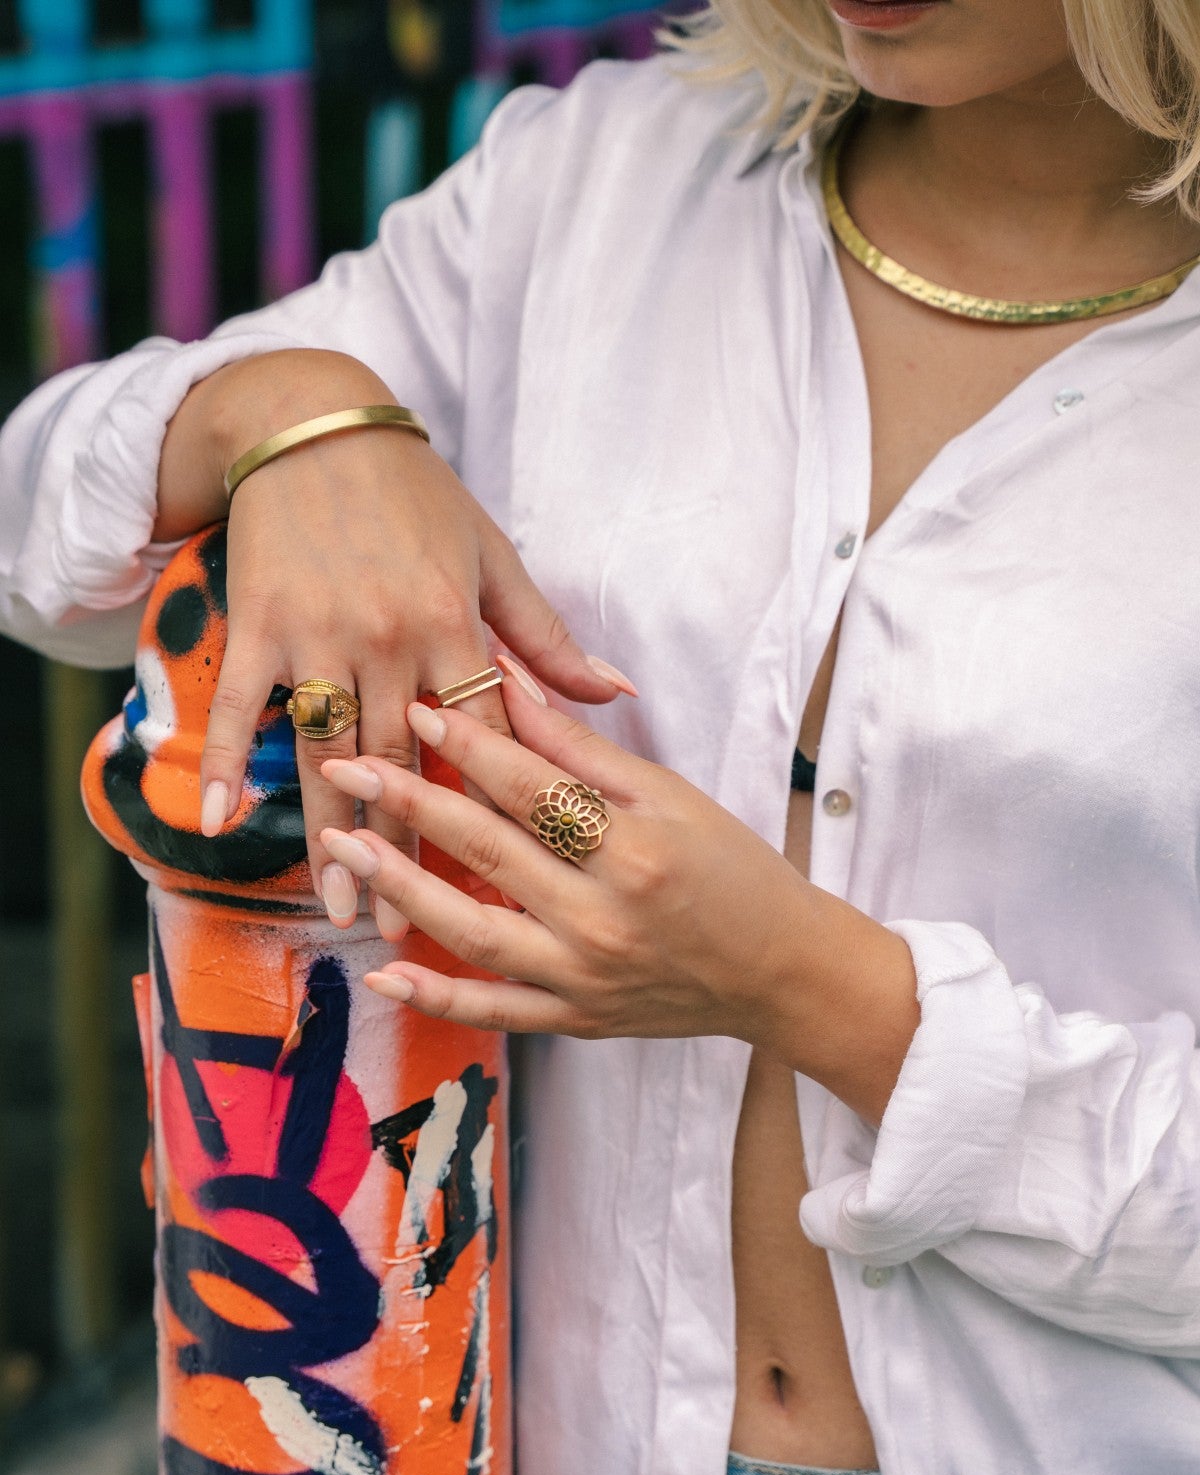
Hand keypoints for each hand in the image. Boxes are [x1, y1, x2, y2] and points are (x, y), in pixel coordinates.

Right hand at [155, 349, 632, 928]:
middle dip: (410, 853)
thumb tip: (618, 692)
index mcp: (454, 625)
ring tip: (340, 906)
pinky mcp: (260, 623)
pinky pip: (243, 705)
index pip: (481, 739)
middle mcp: (389, 638)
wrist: (315, 422)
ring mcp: (319, 634)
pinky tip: (221, 824)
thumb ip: (546, 637)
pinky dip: (228, 762)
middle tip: (411, 928)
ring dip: (333, 834)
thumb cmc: (416, 493)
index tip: (501, 883)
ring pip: (329, 751)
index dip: (489, 814)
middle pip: (404, 766)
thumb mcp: (492, 555)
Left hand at [317, 665, 919, 1124]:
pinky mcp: (575, 1020)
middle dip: (411, 801)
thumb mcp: (672, 798)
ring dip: (403, 888)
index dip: (471, 746)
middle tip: (349, 763)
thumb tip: (512, 681)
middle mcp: (604, 917)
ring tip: (346, 848)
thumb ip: (583, 750)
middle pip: (490, 851)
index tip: (417, 709)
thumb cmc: (734, 873)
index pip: (533, 789)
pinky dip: (435, 997)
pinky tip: (382, 975)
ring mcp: (585, 977)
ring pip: (474, 932)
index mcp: (635, 850)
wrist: (783, 973)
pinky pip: (494, 1011)